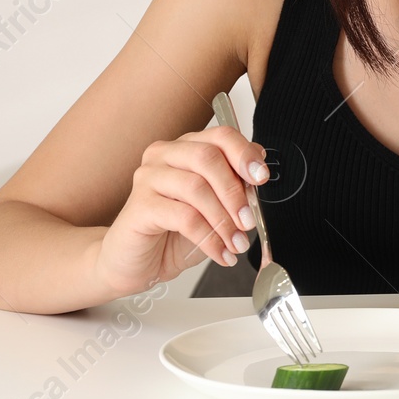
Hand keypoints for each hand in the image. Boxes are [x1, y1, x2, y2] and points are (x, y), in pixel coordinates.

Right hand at [94, 126, 269, 296]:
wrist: (137, 263)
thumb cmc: (175, 234)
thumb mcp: (214, 209)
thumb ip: (234, 187)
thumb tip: (259, 174)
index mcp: (186, 147)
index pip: (220, 135)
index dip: (244, 154)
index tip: (261, 178)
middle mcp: (164, 155)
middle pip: (207, 156)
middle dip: (235, 191)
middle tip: (248, 221)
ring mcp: (148, 178)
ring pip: (196, 187)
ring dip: (224, 219)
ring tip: (236, 243)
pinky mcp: (140, 205)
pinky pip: (183, 217)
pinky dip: (209, 237)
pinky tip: (220, 253)